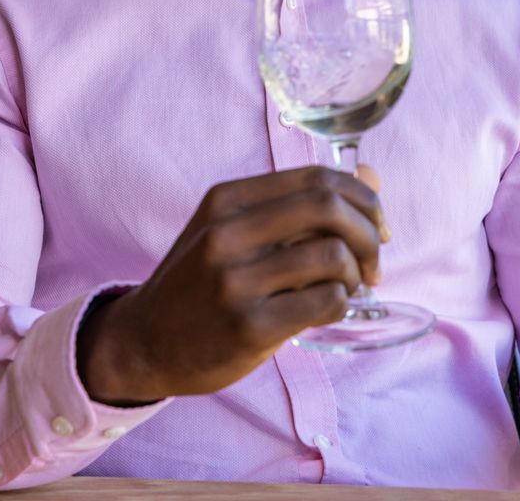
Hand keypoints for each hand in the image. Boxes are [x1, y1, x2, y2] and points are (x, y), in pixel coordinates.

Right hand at [77, 164, 386, 404]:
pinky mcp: (248, 327)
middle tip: (374, 259)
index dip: (361, 196)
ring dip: (356, 273)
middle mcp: (228, 232)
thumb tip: (372, 178)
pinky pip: (325, 302)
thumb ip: (299, 203)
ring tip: (348, 287)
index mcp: (228, 199)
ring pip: (332, 255)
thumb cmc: (200, 281)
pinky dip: (341, 303)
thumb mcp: (235, 228)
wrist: (142, 341)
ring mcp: (235, 280)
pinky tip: (328, 308)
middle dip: (369, 231)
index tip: (377, 223)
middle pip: (329, 207)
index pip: (316, 177)